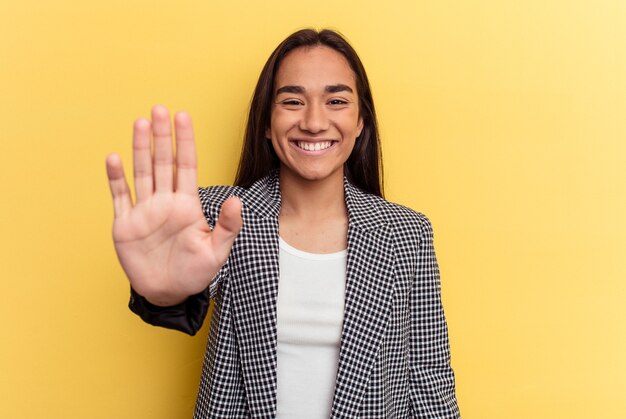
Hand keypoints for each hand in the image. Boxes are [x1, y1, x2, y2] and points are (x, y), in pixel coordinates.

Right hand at [106, 105, 241, 305]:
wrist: (168, 293)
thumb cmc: (195, 273)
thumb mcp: (217, 251)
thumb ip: (228, 226)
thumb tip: (237, 201)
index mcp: (188, 205)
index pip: (187, 165)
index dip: (185, 141)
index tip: (182, 117)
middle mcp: (165, 202)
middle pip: (163, 162)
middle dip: (162, 136)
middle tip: (159, 109)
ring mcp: (144, 211)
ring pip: (142, 172)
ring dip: (139, 148)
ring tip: (139, 123)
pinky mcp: (125, 224)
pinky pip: (119, 196)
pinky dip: (116, 178)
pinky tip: (113, 159)